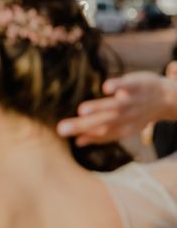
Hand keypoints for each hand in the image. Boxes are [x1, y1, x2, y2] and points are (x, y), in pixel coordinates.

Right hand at [57, 71, 174, 145]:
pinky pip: (128, 86)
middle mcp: (127, 118)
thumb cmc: (137, 112)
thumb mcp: (121, 125)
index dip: (83, 134)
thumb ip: (99, 133)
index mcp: (121, 128)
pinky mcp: (137, 85)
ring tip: (82, 111)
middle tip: (61, 128)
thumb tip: (77, 142)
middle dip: (83, 126)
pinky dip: (119, 87)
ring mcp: (133, 102)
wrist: (167, 98)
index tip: (61, 133)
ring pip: (115, 107)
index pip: (101, 133)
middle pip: (103, 123)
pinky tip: (106, 87)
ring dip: (99, 108)